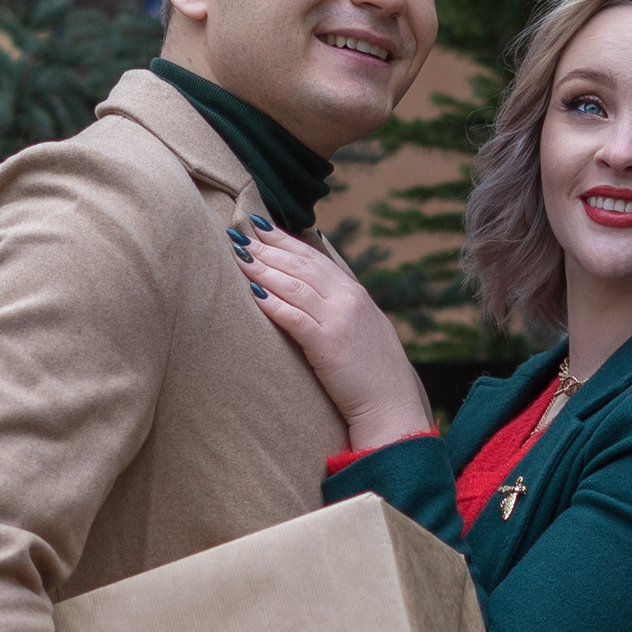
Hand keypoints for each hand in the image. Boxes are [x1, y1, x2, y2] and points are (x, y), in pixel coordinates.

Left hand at [244, 229, 432, 454]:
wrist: (392, 405)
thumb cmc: (374, 374)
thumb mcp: (362, 328)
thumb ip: (341, 306)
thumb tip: (315, 290)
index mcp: (355, 293)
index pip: (314, 257)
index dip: (285, 239)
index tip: (260, 226)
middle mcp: (349, 299)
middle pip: (301, 264)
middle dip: (267, 247)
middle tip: (239, 234)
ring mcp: (339, 320)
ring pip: (295, 285)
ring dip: (264, 269)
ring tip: (239, 256)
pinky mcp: (328, 345)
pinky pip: (296, 318)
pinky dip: (274, 303)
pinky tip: (253, 293)